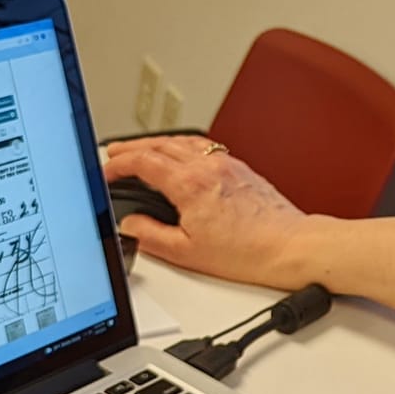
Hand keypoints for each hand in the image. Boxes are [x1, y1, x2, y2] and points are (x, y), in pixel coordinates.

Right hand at [101, 135, 316, 288]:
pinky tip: (180, 155)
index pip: (143, 162)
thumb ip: (150, 236)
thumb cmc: (247, 252)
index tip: (105, 172)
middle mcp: (208, 166)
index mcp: (190, 184)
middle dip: (131, 148)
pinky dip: (182, 146)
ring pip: (182, 141)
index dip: (118, 165)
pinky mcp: (240, 168)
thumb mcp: (186, 252)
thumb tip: (130, 225)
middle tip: (113, 154)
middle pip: (159, 144)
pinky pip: (203, 146)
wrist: (289, 246)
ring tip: (141, 151)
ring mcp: (226, 164)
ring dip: (156, 143)